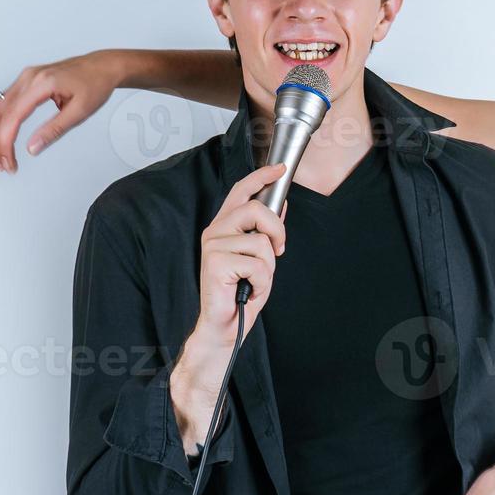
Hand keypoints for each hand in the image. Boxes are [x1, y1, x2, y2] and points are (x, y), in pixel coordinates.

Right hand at [0, 51, 124, 171]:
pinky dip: (0, 122)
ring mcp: (26, 77)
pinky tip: (1, 137)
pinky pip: (4, 103)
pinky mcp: (27, 81)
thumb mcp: (80, 111)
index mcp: (42, 83)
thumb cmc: (95, 84)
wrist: (103, 66)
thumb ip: (54, 130)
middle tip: (1, 164)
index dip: (6, 141)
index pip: (13, 116)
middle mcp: (29, 77)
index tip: (8, 160)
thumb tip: (33, 147)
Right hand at [172, 163, 286, 450]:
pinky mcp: (216, 262)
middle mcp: (215, 230)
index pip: (242, 190)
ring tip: (255, 281)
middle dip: (278, 230)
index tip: (280, 168)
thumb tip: (281, 205)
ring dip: (269, 268)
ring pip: (262, 242)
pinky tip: (248, 290)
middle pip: (257, 209)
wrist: (225, 326)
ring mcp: (213, 245)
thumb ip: (265, 232)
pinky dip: (262, 282)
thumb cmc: (239, 293)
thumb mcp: (260, 258)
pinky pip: (258, 264)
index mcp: (224, 226)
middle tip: (278, 251)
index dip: (262, 176)